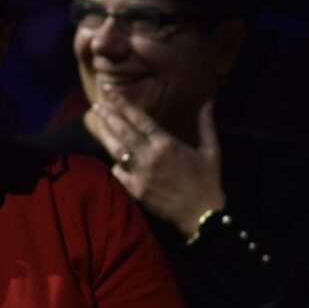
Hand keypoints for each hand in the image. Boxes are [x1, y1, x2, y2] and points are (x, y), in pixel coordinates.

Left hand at [87, 92, 224, 236]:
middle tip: (97, 104)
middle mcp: (151, 155)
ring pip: (116, 150)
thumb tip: (208, 103)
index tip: (111, 92)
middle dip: (108, 115)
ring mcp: (140, 173)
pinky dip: (115, 165)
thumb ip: (206, 125)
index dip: (124, 104)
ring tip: (96, 123)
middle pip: (123, 131)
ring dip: (105, 135)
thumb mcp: (211, 151)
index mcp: (167, 143)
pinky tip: (112, 158)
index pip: (140, 118)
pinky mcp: (135, 190)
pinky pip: (118, 173)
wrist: (202, 215)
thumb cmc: (208, 181)